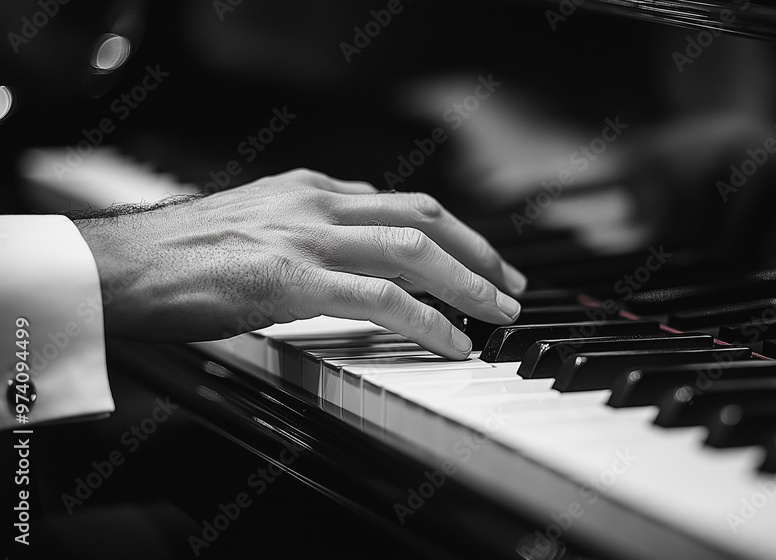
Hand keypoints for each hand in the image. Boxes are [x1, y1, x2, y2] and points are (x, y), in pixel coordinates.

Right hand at [74, 169, 526, 358]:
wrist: (122, 265)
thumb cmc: (180, 256)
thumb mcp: (257, 225)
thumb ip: (309, 232)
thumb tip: (354, 253)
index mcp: (309, 189)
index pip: (400, 204)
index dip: (451, 232)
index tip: (479, 258)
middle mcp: (317, 203)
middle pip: (424, 217)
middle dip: (478, 251)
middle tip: (511, 284)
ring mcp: (308, 237)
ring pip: (415, 250)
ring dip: (470, 282)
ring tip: (502, 313)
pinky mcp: (295, 278)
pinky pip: (383, 298)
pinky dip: (430, 320)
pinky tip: (456, 341)